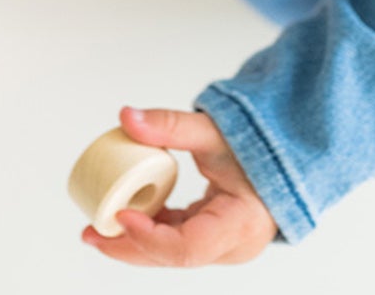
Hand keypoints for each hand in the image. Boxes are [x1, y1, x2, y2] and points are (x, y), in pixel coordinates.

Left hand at [82, 106, 278, 268]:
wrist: (283, 153)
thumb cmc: (257, 145)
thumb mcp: (212, 132)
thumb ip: (170, 125)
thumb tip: (127, 117)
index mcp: (240, 225)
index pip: (188, 247)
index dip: (150, 237)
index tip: (120, 216)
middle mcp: (232, 246)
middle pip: (173, 256)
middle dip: (129, 247)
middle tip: (90, 232)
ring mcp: (222, 245)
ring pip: (171, 251)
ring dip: (133, 241)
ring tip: (96, 228)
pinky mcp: (211, 235)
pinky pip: (175, 238)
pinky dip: (149, 229)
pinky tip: (122, 217)